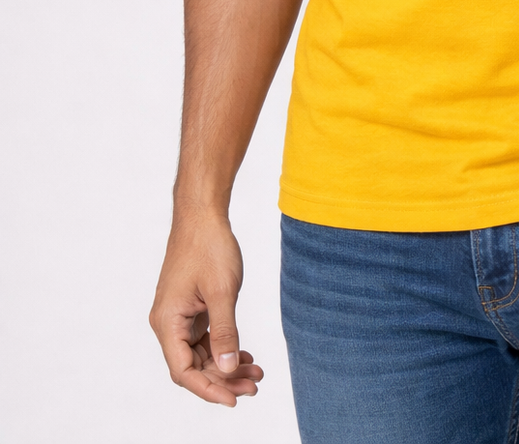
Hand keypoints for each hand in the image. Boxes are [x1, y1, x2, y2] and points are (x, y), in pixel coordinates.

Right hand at [149, 210, 262, 406]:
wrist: (203, 214)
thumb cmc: (209, 247)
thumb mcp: (222, 291)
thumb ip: (224, 332)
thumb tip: (226, 368)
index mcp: (167, 322)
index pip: (183, 371)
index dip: (209, 389)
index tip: (235, 399)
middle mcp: (168, 323)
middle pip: (193, 367)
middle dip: (223, 379)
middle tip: (254, 386)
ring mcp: (178, 316)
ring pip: (200, 355)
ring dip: (226, 366)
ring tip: (255, 374)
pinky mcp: (189, 308)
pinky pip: (204, 339)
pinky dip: (223, 348)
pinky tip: (245, 355)